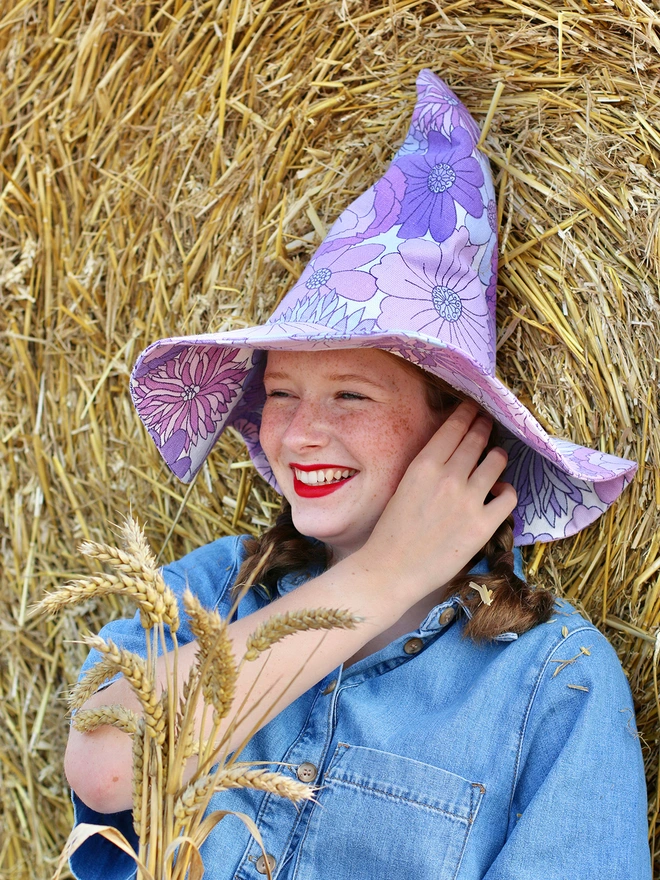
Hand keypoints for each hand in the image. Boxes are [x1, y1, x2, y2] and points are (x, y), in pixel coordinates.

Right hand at [357, 401, 516, 605]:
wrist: (392, 569)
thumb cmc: (392, 530)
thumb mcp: (405, 485)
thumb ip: (429, 466)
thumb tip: (453, 450)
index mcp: (424, 465)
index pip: (455, 427)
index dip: (468, 413)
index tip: (475, 408)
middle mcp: (449, 477)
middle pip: (477, 439)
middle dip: (484, 427)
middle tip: (488, 424)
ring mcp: (469, 500)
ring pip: (497, 462)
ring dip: (498, 457)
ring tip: (496, 458)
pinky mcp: (484, 525)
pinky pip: (509, 496)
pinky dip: (506, 491)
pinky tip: (498, 493)